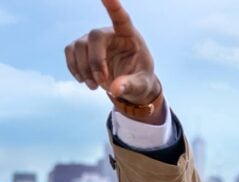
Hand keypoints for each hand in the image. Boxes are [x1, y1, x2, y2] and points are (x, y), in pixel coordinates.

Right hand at [65, 0, 162, 118]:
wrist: (128, 84)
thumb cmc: (139, 79)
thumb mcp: (141, 86)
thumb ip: (131, 86)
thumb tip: (116, 90)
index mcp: (129, 36)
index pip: (121, 18)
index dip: (113, 6)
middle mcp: (109, 33)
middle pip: (94, 38)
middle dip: (95, 62)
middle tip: (101, 82)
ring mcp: (93, 38)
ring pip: (79, 47)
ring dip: (84, 69)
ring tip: (94, 87)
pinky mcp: (81, 47)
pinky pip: (70, 52)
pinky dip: (74, 68)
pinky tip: (84, 80)